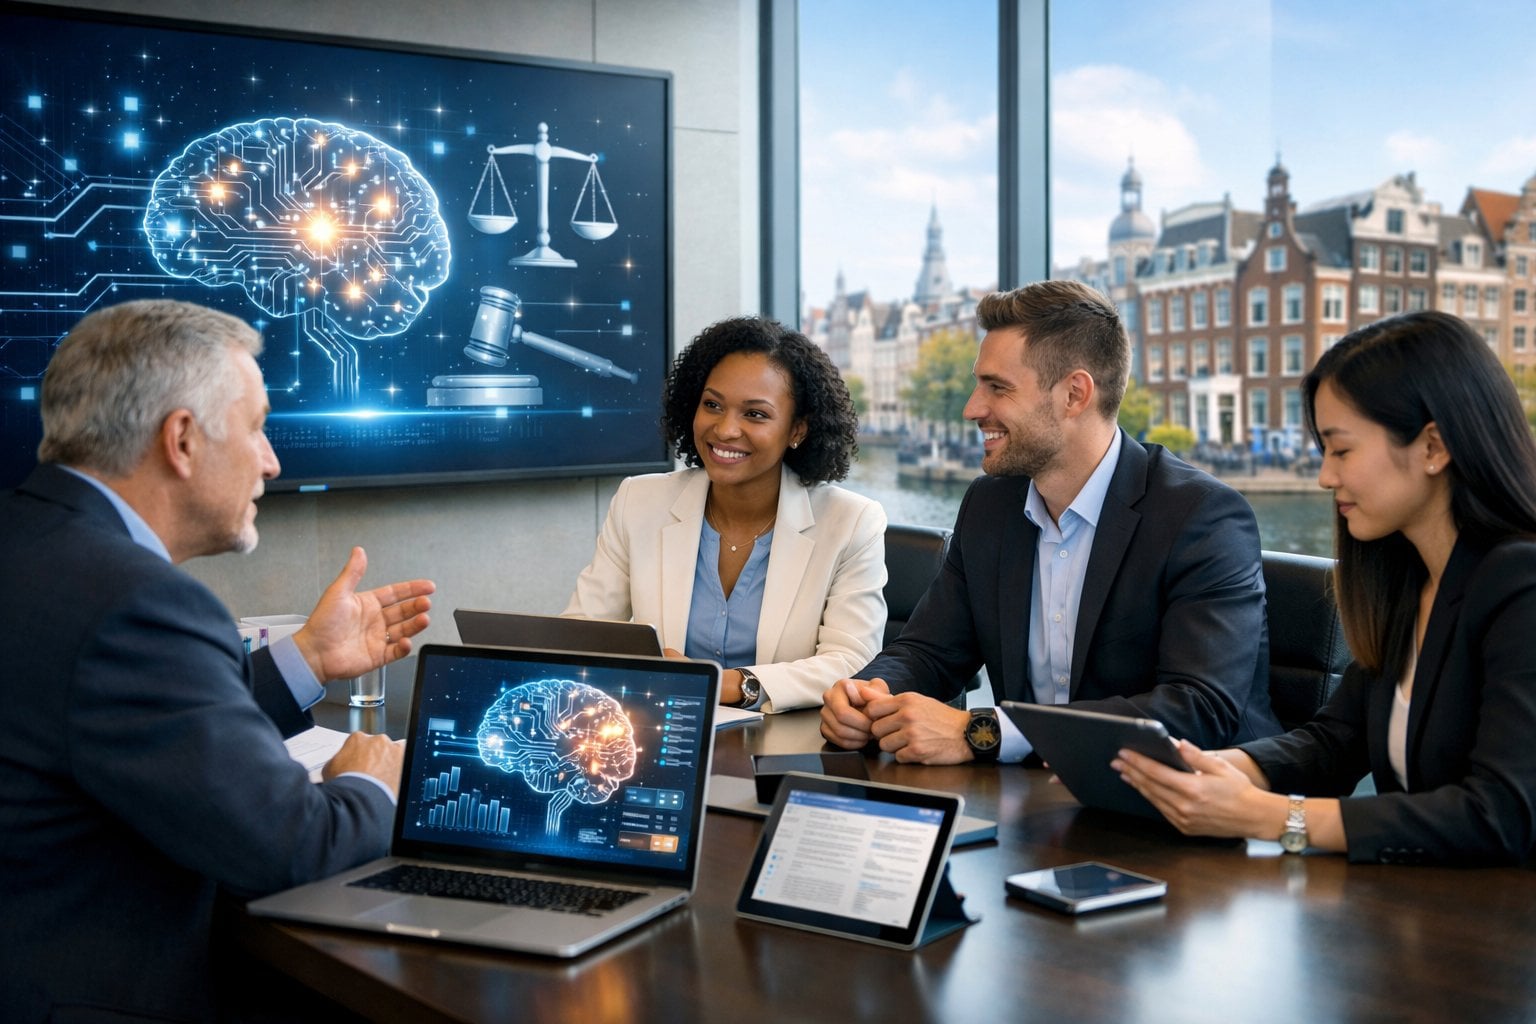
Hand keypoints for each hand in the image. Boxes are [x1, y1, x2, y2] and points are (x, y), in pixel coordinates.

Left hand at [292, 547, 434, 681]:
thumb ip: (353, 572)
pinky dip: (404, 647)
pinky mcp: (377, 656)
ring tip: (424, 618)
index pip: (395, 594)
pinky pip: (396, 651)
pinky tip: (406, 641)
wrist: (314, 653)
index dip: (412, 589)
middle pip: (403, 611)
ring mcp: (377, 638)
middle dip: (416, 606)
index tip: (428, 586)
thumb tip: (359, 551)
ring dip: (415, 624)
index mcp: (367, 604)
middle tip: (426, 602)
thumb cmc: (322, 623)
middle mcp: (374, 621)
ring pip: (404, 629)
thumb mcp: (338, 592)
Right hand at [322, 732, 404, 796]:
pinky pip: (406, 759)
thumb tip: (341, 762)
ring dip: (389, 761)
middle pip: (377, 746)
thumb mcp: (329, 769)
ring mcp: (392, 748)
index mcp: (357, 738)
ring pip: (393, 751)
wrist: (359, 798)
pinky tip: (395, 777)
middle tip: (371, 773)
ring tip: (383, 777)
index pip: (360, 743)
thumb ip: (338, 760)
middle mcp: (376, 740)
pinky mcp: (404, 759)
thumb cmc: (344, 785)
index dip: (359, 756)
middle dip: (375, 758)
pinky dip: (401, 767)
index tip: (360, 765)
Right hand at [819, 677, 889, 748]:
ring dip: (858, 737)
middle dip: (860, 729)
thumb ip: (876, 692)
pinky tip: (862, 738)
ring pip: (838, 732)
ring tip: (869, 734)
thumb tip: (863, 693)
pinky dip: (853, 743)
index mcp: (842, 685)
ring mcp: (825, 713)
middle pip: (840, 721)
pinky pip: (837, 740)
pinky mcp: (825, 727)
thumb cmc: (873, 696)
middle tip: (873, 730)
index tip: (875, 719)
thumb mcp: (880, 689)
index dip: (863, 719)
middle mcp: (829, 697)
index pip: (844, 710)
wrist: (867, 702)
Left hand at [864, 692, 971, 763]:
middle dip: (885, 734)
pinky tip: (917, 749)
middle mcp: (907, 715)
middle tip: (898, 733)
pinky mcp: (917, 751)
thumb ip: (887, 699)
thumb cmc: (940, 717)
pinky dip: (906, 756)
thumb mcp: (916, 701)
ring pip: (884, 745)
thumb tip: (861, 691)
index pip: (872, 709)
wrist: (967, 732)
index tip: (884, 721)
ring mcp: (912, 734)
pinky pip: (898, 757)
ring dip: (894, 746)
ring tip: (909, 741)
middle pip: (876, 729)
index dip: (875, 718)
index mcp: (906, 700)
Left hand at [1112, 740, 1280, 837]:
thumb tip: (1174, 743)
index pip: (1156, 772)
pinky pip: (1162, 810)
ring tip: (1125, 772)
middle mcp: (1185, 806)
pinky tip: (1144, 788)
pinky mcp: (1185, 828)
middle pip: (1150, 786)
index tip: (1124, 753)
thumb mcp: (1220, 766)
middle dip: (1131, 771)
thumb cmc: (1239, 789)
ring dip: (1137, 784)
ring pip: (1153, 799)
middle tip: (1117, 761)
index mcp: (1193, 788)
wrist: (1254, 817)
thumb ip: (1195, 755)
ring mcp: (1183, 819)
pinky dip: (1151, 797)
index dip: (1138, 761)